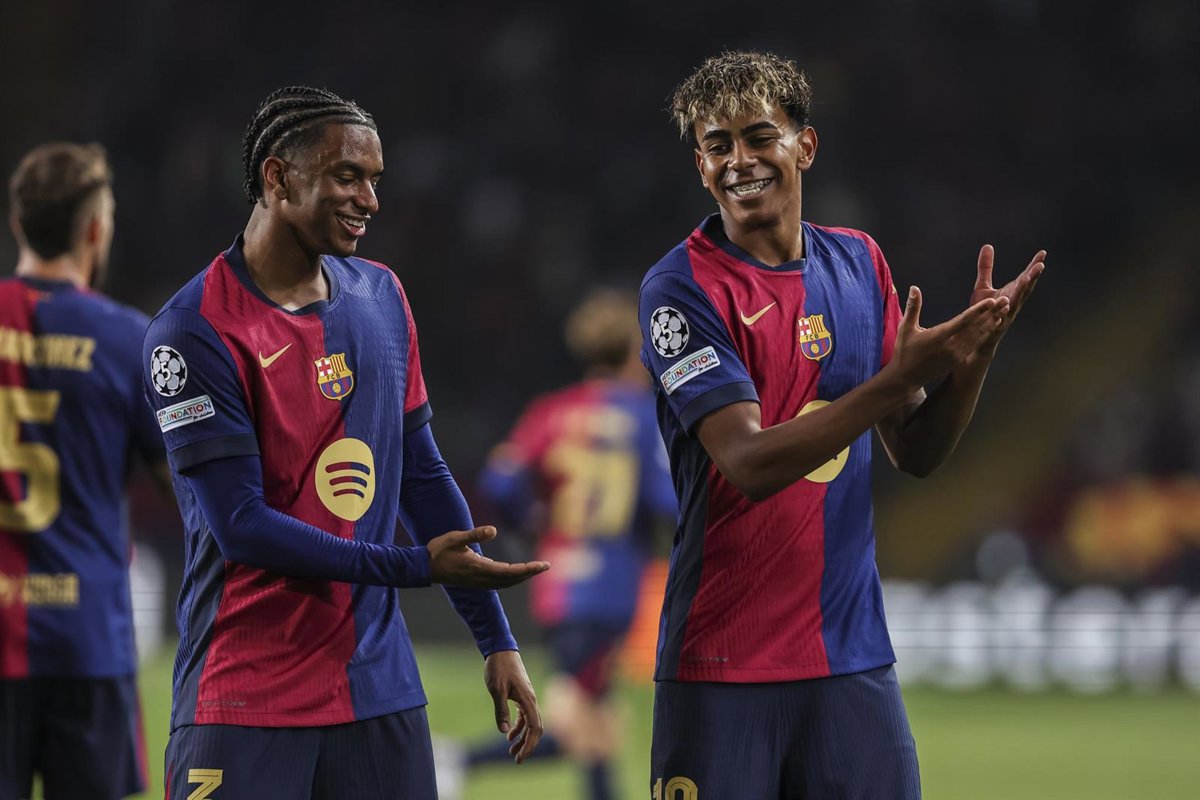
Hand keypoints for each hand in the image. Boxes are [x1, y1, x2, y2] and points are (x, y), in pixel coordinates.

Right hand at [427, 526, 548, 587]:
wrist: (424, 568)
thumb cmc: (439, 550)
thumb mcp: (456, 538)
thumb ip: (475, 534)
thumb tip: (494, 530)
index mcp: (479, 567)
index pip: (510, 571)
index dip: (528, 569)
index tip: (542, 565)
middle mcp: (481, 578)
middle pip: (512, 579)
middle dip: (529, 573)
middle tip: (545, 566)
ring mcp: (478, 582)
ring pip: (506, 583)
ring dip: (521, 577)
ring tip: (534, 569)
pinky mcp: (475, 581)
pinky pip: (498, 582)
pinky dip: (510, 578)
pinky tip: (515, 573)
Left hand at [483, 650, 542, 763]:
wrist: (501, 649)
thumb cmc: (499, 667)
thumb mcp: (496, 690)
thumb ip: (500, 710)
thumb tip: (504, 732)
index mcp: (528, 700)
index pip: (535, 728)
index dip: (529, 745)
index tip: (520, 757)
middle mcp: (531, 700)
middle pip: (535, 728)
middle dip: (528, 745)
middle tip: (516, 759)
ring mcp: (527, 697)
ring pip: (530, 723)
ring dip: (522, 737)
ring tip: (511, 750)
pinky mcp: (521, 695)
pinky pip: (524, 715)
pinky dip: (518, 726)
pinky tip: (509, 734)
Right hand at [890, 285, 1007, 389]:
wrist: (906, 377)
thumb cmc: (905, 351)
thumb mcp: (906, 328)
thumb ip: (913, 307)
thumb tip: (914, 288)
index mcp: (939, 337)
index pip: (964, 321)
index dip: (979, 310)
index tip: (991, 300)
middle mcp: (951, 347)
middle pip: (976, 327)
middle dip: (992, 313)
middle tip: (1005, 300)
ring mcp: (956, 354)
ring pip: (979, 336)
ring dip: (992, 322)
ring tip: (1004, 310)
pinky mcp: (958, 359)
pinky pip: (976, 343)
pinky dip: (986, 333)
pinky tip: (994, 324)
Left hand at [968, 245, 1045, 356]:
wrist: (975, 336)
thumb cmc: (983, 310)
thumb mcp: (982, 286)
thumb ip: (986, 267)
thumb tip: (988, 246)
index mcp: (1011, 292)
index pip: (1025, 277)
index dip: (1033, 266)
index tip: (1043, 253)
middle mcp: (1012, 303)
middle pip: (1025, 288)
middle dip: (1033, 277)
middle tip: (1041, 265)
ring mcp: (1006, 314)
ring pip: (1016, 301)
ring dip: (1022, 290)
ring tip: (1027, 278)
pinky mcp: (996, 325)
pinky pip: (1001, 315)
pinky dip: (1005, 309)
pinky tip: (1007, 301)